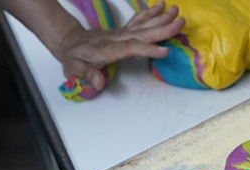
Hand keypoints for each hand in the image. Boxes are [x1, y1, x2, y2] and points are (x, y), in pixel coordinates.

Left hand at [57, 2, 185, 90]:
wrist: (69, 41)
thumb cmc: (74, 57)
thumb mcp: (74, 68)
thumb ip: (87, 74)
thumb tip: (99, 82)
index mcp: (108, 49)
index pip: (130, 48)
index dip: (147, 49)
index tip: (165, 51)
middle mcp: (117, 38)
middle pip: (142, 33)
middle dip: (162, 29)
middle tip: (180, 22)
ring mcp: (121, 33)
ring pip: (143, 25)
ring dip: (160, 18)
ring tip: (176, 10)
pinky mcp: (123, 30)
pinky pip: (138, 20)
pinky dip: (150, 12)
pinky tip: (161, 6)